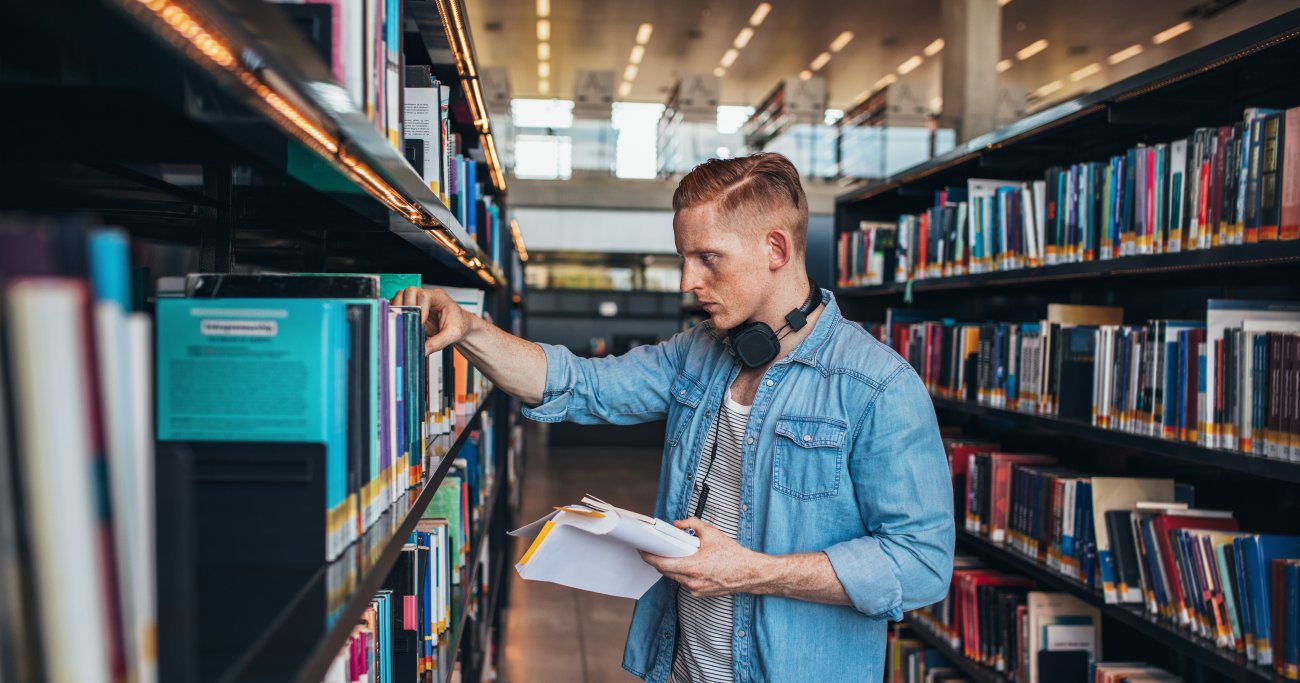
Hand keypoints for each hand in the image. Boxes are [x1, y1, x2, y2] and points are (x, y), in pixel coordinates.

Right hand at [391, 286, 470, 353]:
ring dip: (399, 308)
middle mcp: (427, 296)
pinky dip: (396, 312)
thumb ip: (438, 342)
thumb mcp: (452, 335)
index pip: (424, 296)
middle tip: (407, 320)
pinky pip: (399, 305)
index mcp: (439, 297)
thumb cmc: (459, 325)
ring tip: (401, 321)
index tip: (420, 323)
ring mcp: (418, 300)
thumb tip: (423, 350)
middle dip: (406, 306)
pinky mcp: (412, 308)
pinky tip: (399, 322)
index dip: (420, 308)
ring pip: (402, 296)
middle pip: (410, 291)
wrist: (460, 325)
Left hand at [639, 518, 770, 598]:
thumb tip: (678, 524)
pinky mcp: (700, 594)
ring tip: (676, 554)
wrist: (750, 573)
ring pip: (674, 577)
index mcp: (692, 567)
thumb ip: (692, 525)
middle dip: (659, 559)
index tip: (642, 549)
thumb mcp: (712, 533)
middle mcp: (692, 581)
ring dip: (672, 566)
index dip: (648, 556)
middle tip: (657, 548)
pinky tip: (688, 564)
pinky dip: (682, 573)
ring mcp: (695, 589)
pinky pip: (684, 583)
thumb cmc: (733, 555)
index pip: (661, 563)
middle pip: (665, 570)